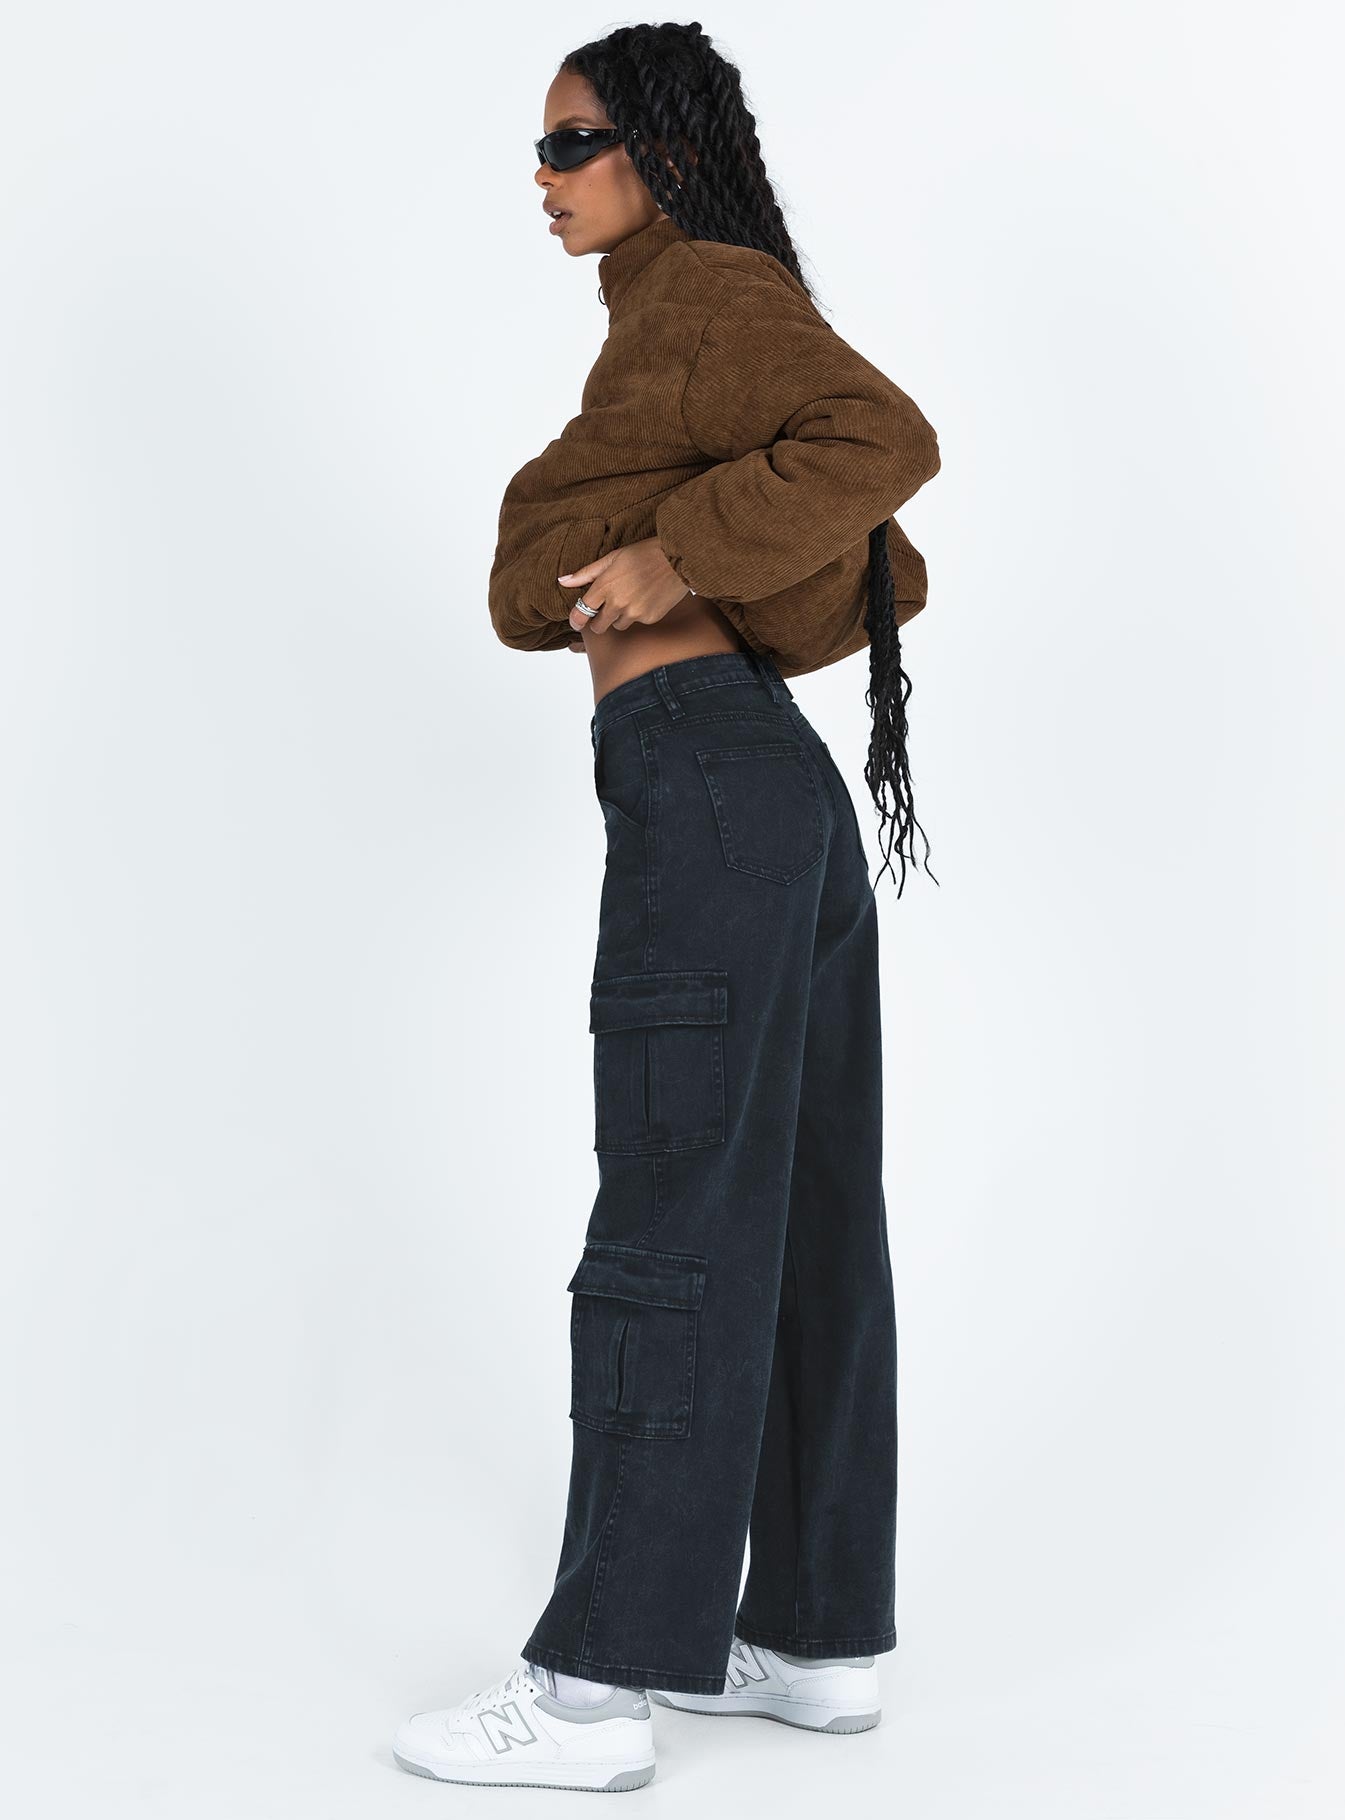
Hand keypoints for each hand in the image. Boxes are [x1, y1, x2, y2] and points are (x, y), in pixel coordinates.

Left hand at [559, 537, 691, 636]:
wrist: (676, 558)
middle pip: (599, 627)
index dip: (576, 620)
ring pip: (619, 625)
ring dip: (620, 617)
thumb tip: (562, 581)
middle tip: (606, 609)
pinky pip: (638, 622)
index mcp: (605, 587)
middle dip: (599, 620)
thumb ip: (586, 573)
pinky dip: (639, 614)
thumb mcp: (612, 558)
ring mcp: (635, 613)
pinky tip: (647, 598)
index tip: (576, 622)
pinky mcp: (650, 618)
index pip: (581, 613)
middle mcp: (618, 603)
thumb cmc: (644, 553)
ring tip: (632, 597)